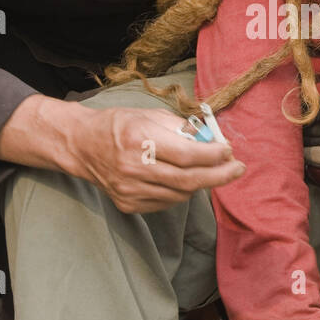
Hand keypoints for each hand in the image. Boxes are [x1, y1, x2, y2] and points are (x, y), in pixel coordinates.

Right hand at [67, 105, 245, 211]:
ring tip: (207, 171)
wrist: (82, 145)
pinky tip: (181, 180)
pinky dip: (180, 192)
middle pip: (188, 180)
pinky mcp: (128, 204)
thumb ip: (182, 128)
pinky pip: (166, 203)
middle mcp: (134, 167)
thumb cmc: (119, 125)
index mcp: (140, 139)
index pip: (187, 155)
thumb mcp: (150, 115)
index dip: (213, 156)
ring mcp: (130, 190)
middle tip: (237, 170)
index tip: (229, 151)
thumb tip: (212, 140)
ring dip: (200, 183)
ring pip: (179, 195)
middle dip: (219, 176)